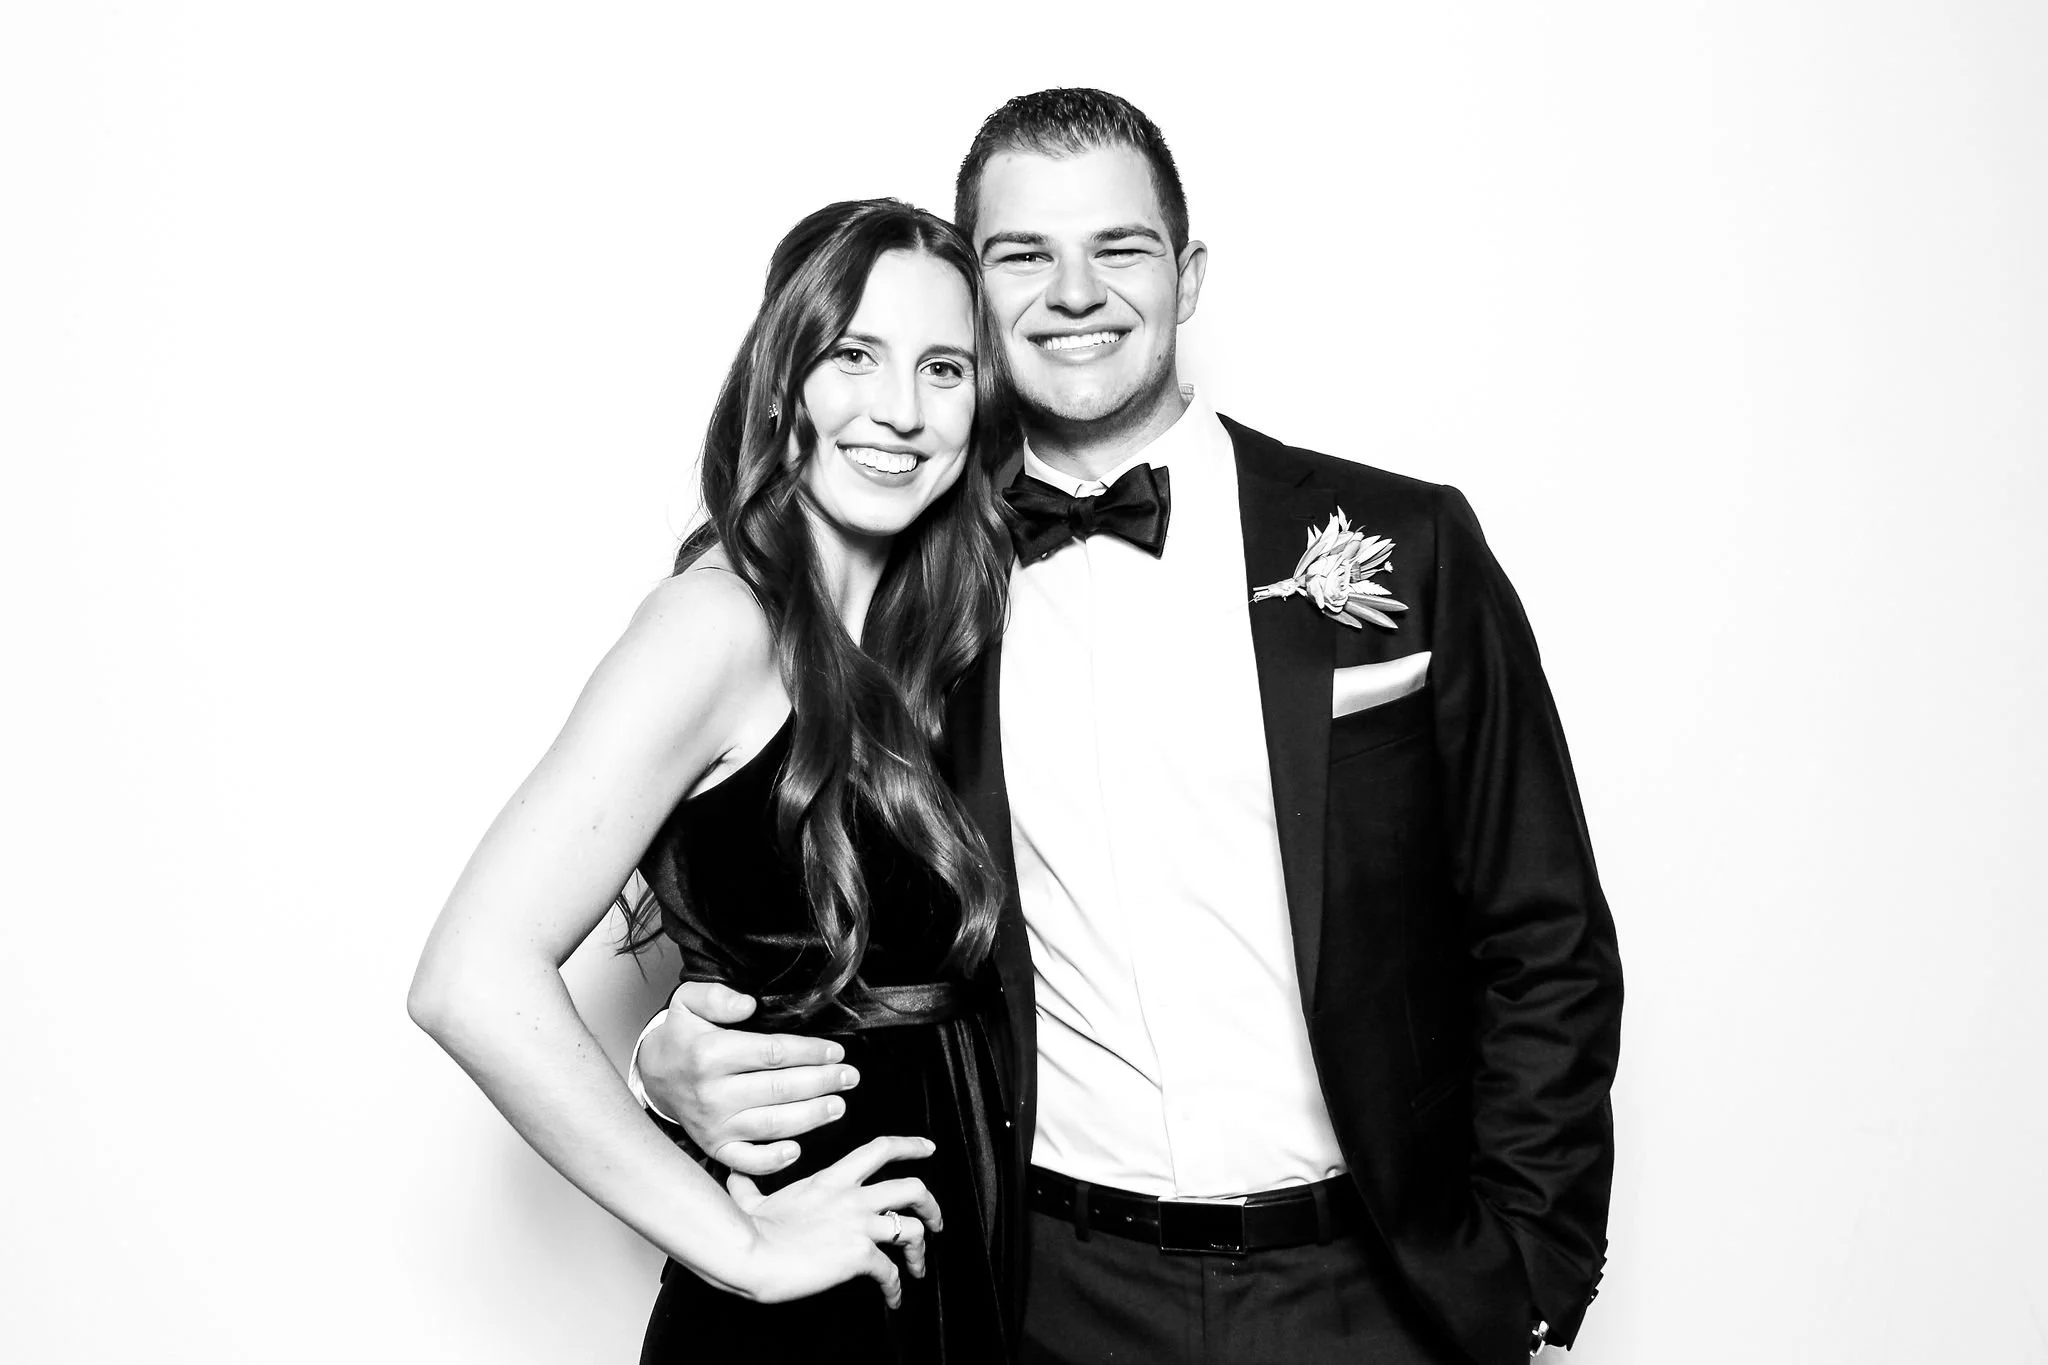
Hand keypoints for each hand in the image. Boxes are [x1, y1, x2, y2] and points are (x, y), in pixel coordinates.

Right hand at [640, 981, 859, 1175]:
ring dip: (810, 1117)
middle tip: (849, 1078)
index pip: (772, 1053)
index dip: (809, 1053)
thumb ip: (716, 996)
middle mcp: (713, 1093)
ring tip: (839, 1106)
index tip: (836, 1052)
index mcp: (711, 1054)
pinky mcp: (715, 1147)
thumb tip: (748, 1005)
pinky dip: (772, 1161)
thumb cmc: (682, 1037)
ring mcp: (714, 1124)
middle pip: (779, 1089)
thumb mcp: (688, 1001)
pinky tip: (796, 1150)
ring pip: (771, 1124)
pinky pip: (746, 1161)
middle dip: (821, 1083)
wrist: (655, 1075)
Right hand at [727, 1135, 942, 1307]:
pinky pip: (891, 1272)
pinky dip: (897, 1287)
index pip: (880, 1149)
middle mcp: (852, 1197)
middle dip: (932, 1204)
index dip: (910, 1145)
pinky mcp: (859, 1255)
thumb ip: (750, 1185)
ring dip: (921, 1250)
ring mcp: (859, 1225)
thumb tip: (736, 1176)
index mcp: (831, 1179)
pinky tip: (893, 1297)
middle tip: (936, 1219)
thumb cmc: (748, 1229)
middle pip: (913, 1187)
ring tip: (919, 1266)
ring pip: (913, 1229)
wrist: (751, 1254)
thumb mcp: (751, 1197)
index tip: (928, 1148)